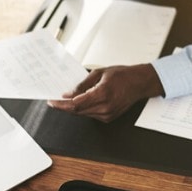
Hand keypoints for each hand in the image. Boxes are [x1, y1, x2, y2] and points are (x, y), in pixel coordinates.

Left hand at [48, 64, 163, 121]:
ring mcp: (107, 115)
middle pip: (77, 111)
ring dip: (72, 109)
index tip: (52, 102)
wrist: (139, 83)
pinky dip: (83, 110)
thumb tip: (69, 94)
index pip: (75, 104)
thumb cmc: (122, 75)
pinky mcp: (109, 118)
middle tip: (54, 101)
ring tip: (65, 100)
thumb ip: (82, 85)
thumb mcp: (99, 73)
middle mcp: (105, 107)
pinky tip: (79, 103)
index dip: (61, 104)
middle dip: (64, 107)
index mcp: (102, 94)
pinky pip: (90, 115)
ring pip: (83, 114)